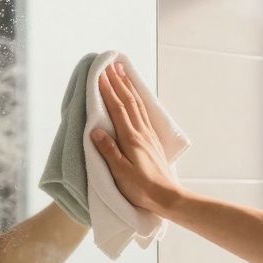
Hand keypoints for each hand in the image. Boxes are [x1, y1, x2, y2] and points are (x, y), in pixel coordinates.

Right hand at [90, 62, 183, 215]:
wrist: (166, 197)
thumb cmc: (141, 188)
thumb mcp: (120, 172)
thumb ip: (108, 150)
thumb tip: (95, 130)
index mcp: (130, 139)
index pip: (117, 109)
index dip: (108, 91)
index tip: (99, 75)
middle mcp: (140, 132)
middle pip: (128, 101)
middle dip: (118, 82)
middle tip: (111, 65)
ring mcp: (148, 135)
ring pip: (137, 104)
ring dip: (129, 87)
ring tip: (122, 73)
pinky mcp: (151, 140)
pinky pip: (143, 113)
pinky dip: (137, 99)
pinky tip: (135, 96)